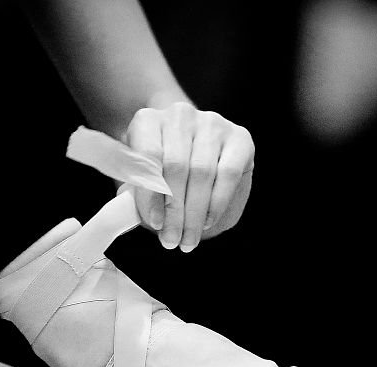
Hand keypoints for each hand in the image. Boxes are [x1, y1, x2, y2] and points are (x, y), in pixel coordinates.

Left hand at [124, 102, 253, 251]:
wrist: (191, 150)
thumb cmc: (160, 170)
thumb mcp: (141, 180)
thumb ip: (137, 193)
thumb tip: (144, 215)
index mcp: (148, 121)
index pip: (148, 156)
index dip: (151, 193)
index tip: (154, 223)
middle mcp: (180, 116)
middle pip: (177, 167)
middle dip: (174, 212)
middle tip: (172, 241)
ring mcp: (212, 124)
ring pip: (202, 174)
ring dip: (194, 214)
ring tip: (189, 240)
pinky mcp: (239, 138)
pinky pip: (228, 175)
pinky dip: (216, 203)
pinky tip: (207, 222)